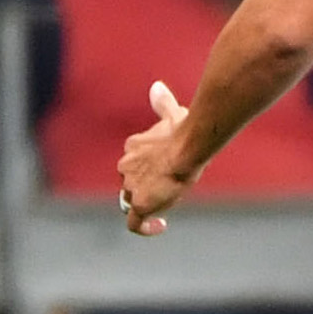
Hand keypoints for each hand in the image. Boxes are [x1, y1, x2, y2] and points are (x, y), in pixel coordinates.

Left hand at [118, 81, 196, 236]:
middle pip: (132, 183)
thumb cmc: (183, 131)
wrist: (186, 148)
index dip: (151, 169)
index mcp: (133, 147)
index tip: (168, 172)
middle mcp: (126, 167)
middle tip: (174, 186)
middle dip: (150, 186)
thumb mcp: (174, 114)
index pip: (136, 163)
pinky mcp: (139, 204)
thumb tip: (156, 85)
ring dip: (150, 203)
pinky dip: (146, 227)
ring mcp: (131, 187)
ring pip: (133, 202)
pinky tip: (161, 225)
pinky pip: (135, 223)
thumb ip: (163, 103)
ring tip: (172, 200)